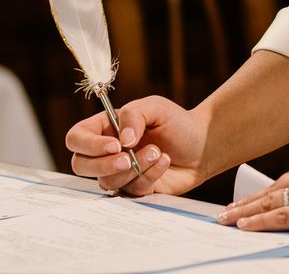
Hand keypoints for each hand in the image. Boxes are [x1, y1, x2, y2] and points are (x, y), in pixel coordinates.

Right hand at [66, 95, 208, 195]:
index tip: (115, 144)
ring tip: (157, 152)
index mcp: (105, 129)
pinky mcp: (136, 189)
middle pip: (81, 165)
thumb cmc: (177, 123)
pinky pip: (133, 190)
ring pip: (108, 181)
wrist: (203, 144)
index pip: (77, 138)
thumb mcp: (156, 107)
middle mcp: (108, 152)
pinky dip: (150, 175)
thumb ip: (134, 115)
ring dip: (134, 167)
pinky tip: (165, 161)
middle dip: (104, 164)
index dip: (89, 145)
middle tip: (128, 157)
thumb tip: (121, 141)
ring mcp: (120, 173)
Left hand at [217, 150, 288, 241]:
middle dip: (249, 200)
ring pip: (272, 200)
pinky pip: (280, 216)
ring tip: (227, 219)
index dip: (265, 192)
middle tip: (227, 210)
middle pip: (274, 187)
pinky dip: (259, 221)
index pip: (287, 178)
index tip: (248, 199)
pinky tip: (243, 226)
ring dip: (247, 211)